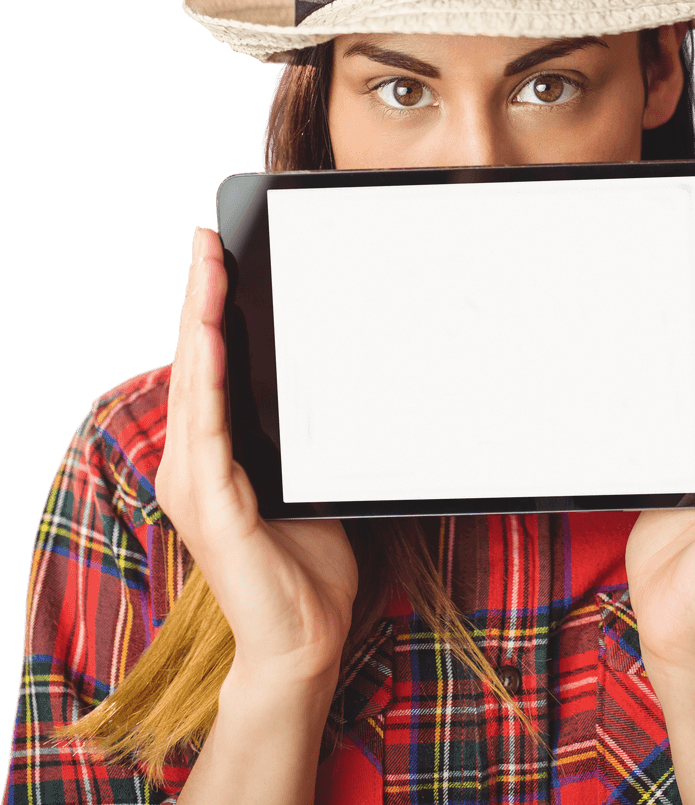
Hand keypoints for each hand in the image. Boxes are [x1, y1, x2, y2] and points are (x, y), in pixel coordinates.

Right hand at [155, 227, 357, 687]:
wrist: (302, 636)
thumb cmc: (306, 561)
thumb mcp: (302, 479)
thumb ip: (294, 435)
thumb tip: (318, 382)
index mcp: (211, 458)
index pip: (208, 373)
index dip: (206, 315)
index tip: (214, 262)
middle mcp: (191, 464)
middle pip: (194, 365)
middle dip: (198, 299)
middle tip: (206, 243)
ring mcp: (194, 482)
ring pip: (195, 384)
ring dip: (198, 320)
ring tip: (204, 267)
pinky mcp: (210, 501)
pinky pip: (208, 427)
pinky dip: (207, 377)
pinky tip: (208, 335)